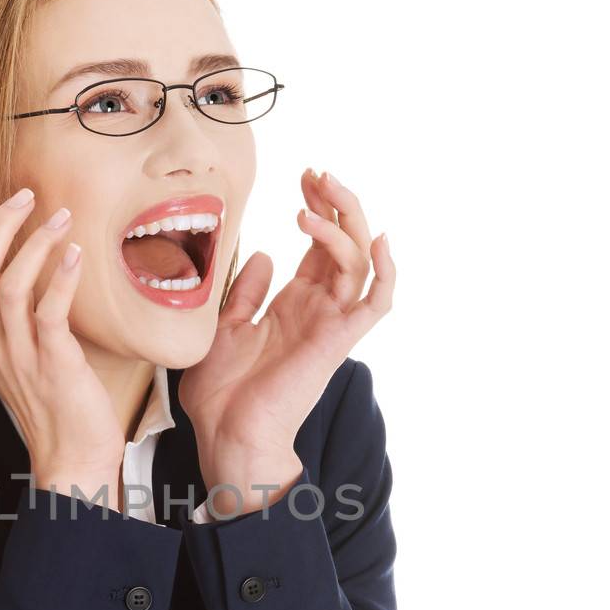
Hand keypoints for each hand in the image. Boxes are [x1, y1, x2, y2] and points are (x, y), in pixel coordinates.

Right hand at [0, 188, 124, 502]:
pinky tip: (76, 255)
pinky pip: (47, 312)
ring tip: (61, 216)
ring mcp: (18, 354)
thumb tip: (31, 262)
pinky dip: (60, 277)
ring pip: (5, 285)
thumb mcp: (18, 353)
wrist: (71, 457)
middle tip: (25, 195)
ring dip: (33, 242)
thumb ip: (12, 315)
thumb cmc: (53, 400)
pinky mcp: (52, 363)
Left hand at [178, 169, 393, 509]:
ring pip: (359, 262)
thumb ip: (246, 292)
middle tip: (317, 173)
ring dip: (343, 224)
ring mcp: (331, 324)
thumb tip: (261, 254)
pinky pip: (376, 303)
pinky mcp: (338, 341)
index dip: (317, 207)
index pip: (320, 245)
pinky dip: (385, 271)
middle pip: (345, 244)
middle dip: (336, 203)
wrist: (228, 435)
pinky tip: (377, 238)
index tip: (304, 176)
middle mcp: (319, 310)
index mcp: (295, 305)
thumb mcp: (225, 327)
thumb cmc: (223, 394)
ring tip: (312, 199)